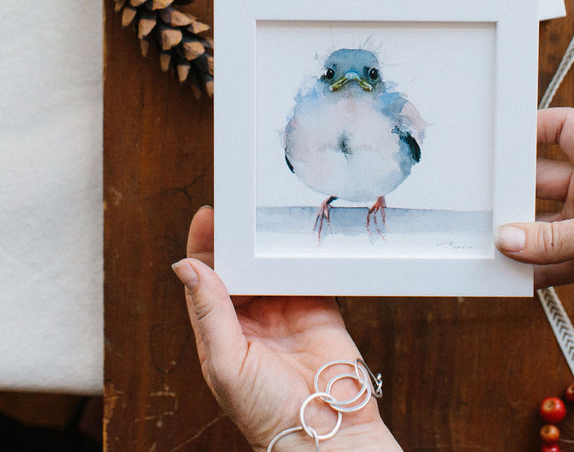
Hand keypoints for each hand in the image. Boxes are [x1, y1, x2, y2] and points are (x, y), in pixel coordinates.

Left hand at [173, 206, 402, 451]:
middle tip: (238, 205)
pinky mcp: (319, 305)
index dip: (204, 247)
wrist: (326, 433)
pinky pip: (307, 269)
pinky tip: (298, 233)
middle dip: (237, 237)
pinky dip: (303, 251)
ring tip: (265, 214)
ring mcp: (285, 309)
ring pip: (271, 263)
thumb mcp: (227, 364)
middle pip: (239, 264)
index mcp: (220, 332)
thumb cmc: (268, 414)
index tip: (207, 215)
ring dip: (268, 241)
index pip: (206, 280)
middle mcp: (251, 317)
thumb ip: (210, 312)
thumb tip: (186, 267)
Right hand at [495, 107, 573, 338]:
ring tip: (499, 242)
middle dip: (519, 190)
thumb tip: (512, 238)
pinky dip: (535, 267)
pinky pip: (554, 259)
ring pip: (546, 225)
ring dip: (524, 236)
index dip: (536, 126)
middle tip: (490, 199)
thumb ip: (555, 237)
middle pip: (545, 180)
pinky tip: (518, 272)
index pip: (566, 129)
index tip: (507, 134)